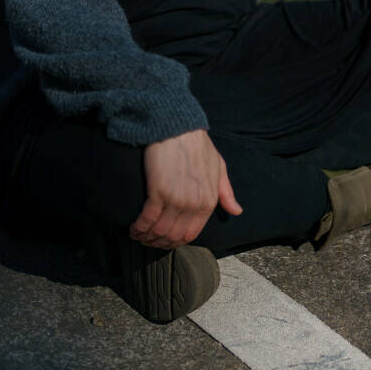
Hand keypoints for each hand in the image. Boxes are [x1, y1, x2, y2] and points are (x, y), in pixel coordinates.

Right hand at [129, 129, 241, 249]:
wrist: (178, 126)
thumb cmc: (197, 144)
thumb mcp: (219, 167)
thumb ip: (226, 192)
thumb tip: (237, 211)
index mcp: (208, 201)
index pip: (190, 234)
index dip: (175, 241)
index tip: (164, 240)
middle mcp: (193, 204)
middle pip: (173, 236)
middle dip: (158, 242)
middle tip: (147, 241)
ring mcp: (176, 199)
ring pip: (160, 230)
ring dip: (147, 237)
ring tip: (138, 235)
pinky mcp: (158, 190)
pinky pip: (148, 218)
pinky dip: (139, 227)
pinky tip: (133, 227)